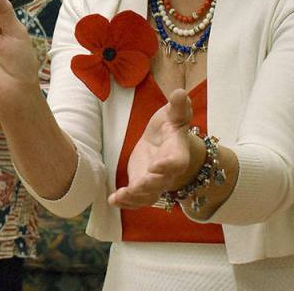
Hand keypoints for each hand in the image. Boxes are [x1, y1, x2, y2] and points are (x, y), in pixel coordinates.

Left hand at [108, 88, 203, 208]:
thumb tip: (180, 92)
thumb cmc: (171, 125)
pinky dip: (125, 201)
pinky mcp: (141, 185)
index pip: (176, 162)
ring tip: (121, 196)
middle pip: (162, 183)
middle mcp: (168, 172)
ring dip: (135, 197)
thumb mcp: (174, 113)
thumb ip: (178, 106)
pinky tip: (112, 200)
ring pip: (148, 196)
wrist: (164, 140)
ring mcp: (154, 181)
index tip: (157, 166)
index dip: (168, 166)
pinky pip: (135, 198)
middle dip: (150, 185)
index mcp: (178, 153)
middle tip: (138, 185)